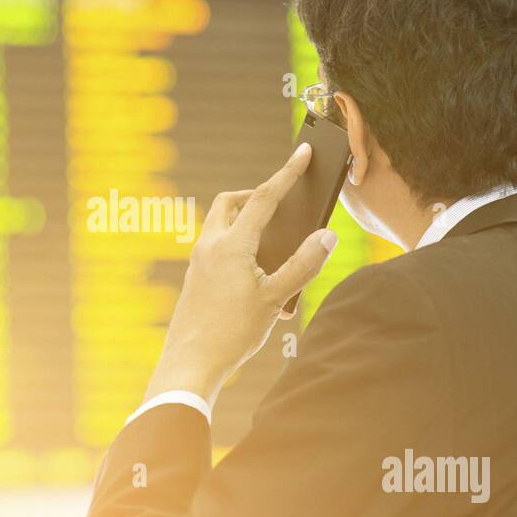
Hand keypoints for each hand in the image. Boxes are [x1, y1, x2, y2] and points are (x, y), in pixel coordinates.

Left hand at [143, 142, 338, 406]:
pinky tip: (253, 271)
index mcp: (232, 244)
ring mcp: (198, 260)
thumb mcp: (276, 299)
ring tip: (272, 241)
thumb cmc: (232, 333)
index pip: (265, 197)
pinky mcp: (194, 276)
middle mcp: (210, 245)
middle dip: (257, 195)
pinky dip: (235, 242)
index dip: (287, 173)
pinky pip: (215, 245)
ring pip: (220, 223)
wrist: (190, 364)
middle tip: (282, 204)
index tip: (303, 152)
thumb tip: (326, 236)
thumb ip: (303, 265)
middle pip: (232, 202)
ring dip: (245, 219)